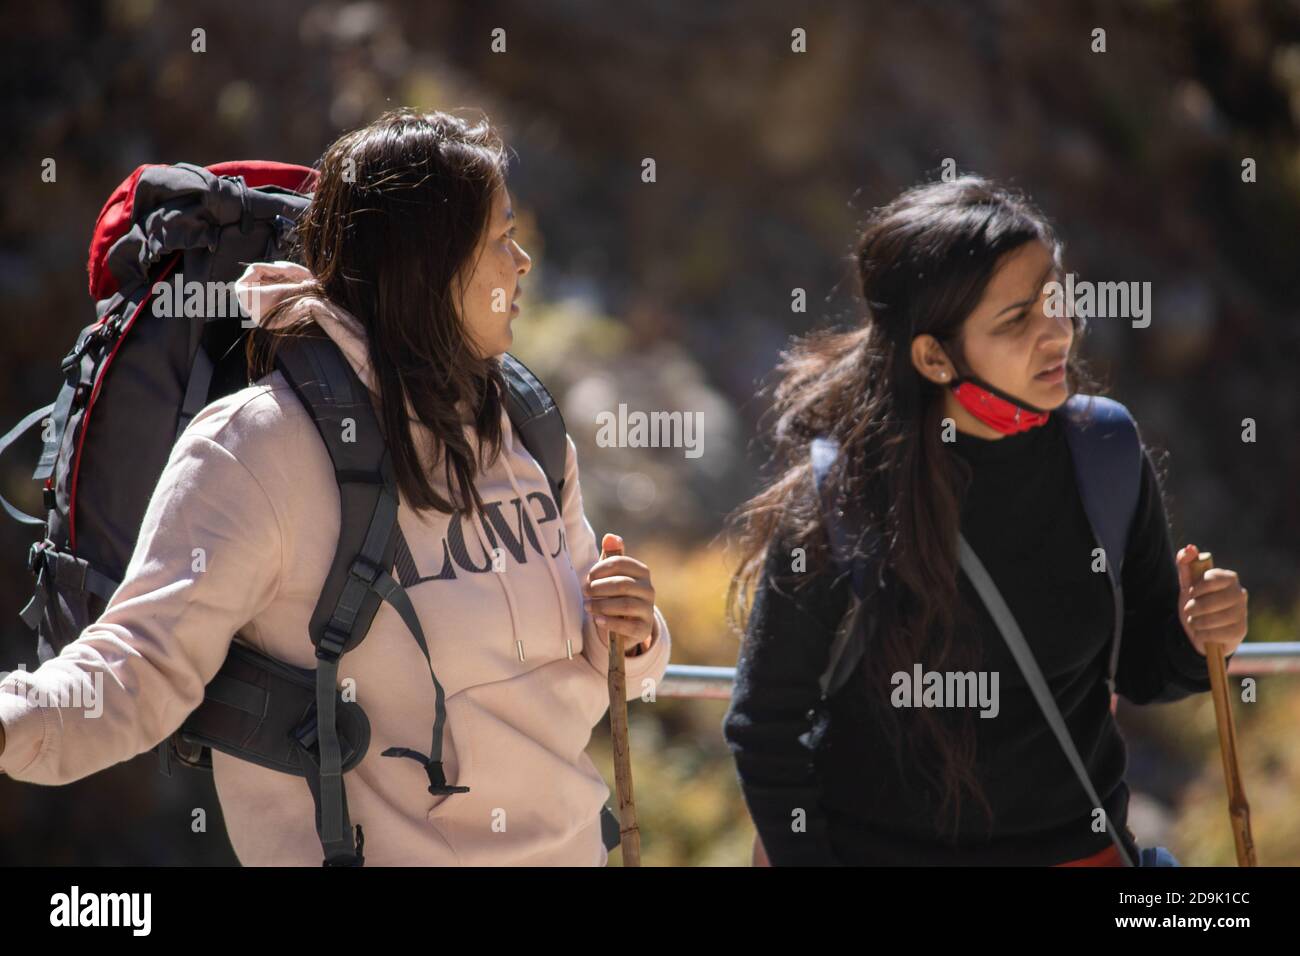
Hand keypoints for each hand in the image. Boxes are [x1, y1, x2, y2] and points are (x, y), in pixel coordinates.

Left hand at [583, 533, 656, 654]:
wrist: (627, 624)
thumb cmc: (616, 593)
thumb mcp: (612, 574)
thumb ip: (611, 555)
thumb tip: (610, 537)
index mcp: (642, 572)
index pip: (621, 563)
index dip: (601, 568)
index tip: (588, 576)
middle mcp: (649, 589)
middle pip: (622, 584)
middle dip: (599, 588)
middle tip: (585, 592)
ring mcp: (648, 609)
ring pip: (624, 605)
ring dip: (601, 605)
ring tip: (588, 606)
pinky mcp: (644, 628)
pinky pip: (627, 625)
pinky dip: (609, 622)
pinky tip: (597, 620)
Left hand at [1176, 544, 1247, 655]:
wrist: (1201, 630)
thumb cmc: (1196, 602)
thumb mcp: (1188, 584)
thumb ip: (1186, 565)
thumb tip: (1189, 548)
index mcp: (1229, 578)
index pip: (1213, 578)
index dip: (1198, 587)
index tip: (1191, 592)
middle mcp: (1239, 594)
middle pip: (1211, 601)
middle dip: (1193, 608)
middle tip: (1189, 610)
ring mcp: (1242, 613)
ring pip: (1212, 619)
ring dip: (1196, 622)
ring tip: (1194, 621)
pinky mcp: (1240, 631)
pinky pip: (1215, 634)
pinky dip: (1202, 634)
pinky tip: (1203, 632)